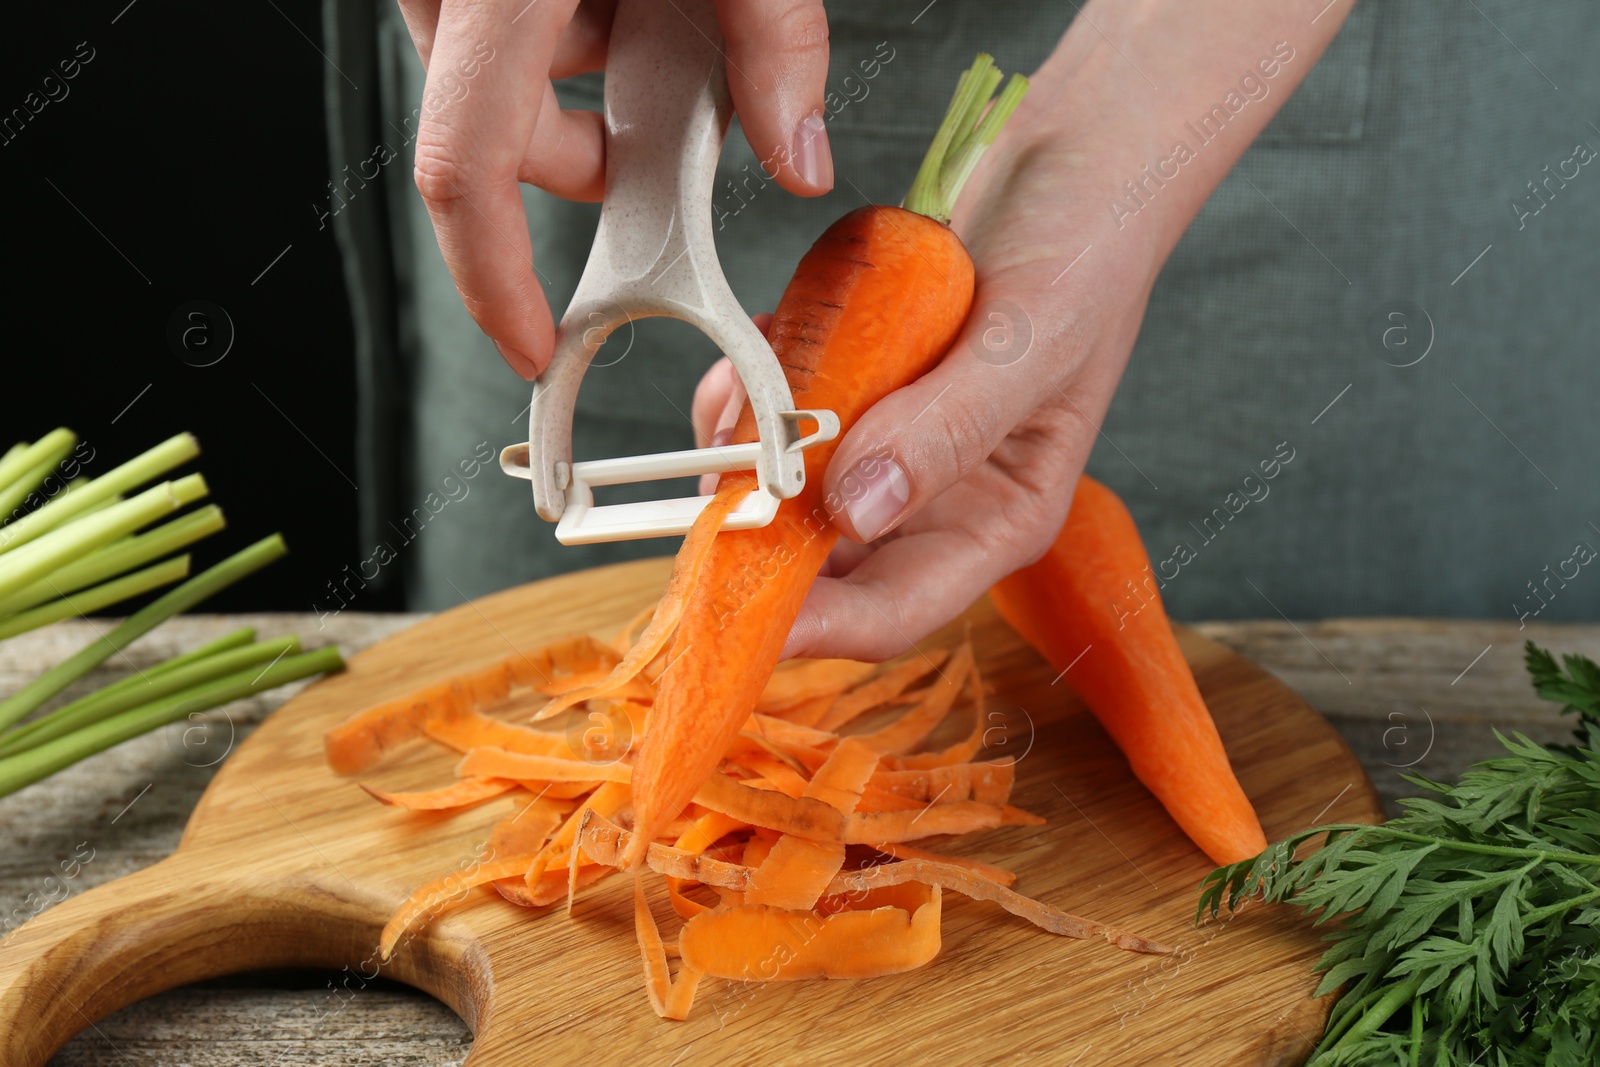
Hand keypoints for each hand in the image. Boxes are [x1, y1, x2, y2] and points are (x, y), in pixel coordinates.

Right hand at [402, 0, 834, 377]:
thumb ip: (775, 40)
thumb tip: (800, 161)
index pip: (466, 170)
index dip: (494, 279)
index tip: (533, 346)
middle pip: (494, 139)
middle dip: (586, 163)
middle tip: (664, 137)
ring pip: (502, 89)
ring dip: (586, 90)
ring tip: (661, 26)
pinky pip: (504, 37)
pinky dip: (570, 39)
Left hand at [693, 121, 1162, 660]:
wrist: (1079, 146)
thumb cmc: (1089, 244)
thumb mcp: (1032, 338)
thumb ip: (947, 428)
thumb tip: (856, 510)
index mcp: (997, 518)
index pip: (893, 609)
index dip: (811, 626)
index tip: (730, 608)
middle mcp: (934, 497)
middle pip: (819, 563)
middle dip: (753, 532)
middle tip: (701, 484)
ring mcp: (885, 440)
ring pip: (781, 491)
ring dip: (744, 448)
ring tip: (747, 386)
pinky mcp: (851, 387)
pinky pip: (772, 415)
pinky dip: (751, 386)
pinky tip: (768, 335)